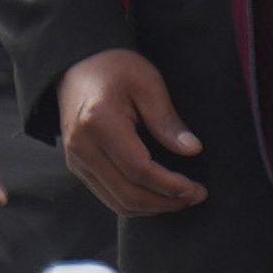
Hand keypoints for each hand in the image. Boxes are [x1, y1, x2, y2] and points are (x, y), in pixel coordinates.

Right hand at [52, 49, 209, 213]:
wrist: (76, 64)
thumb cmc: (113, 67)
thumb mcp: (147, 82)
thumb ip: (167, 119)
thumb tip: (192, 150)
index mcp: (99, 122)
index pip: (138, 170)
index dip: (170, 186)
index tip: (196, 189)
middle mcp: (82, 146)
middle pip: (127, 194)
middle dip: (166, 202)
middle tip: (195, 196)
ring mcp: (76, 159)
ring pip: (118, 202)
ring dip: (152, 208)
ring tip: (181, 199)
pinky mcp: (78, 166)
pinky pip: (108, 197)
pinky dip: (135, 203)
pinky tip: (158, 195)